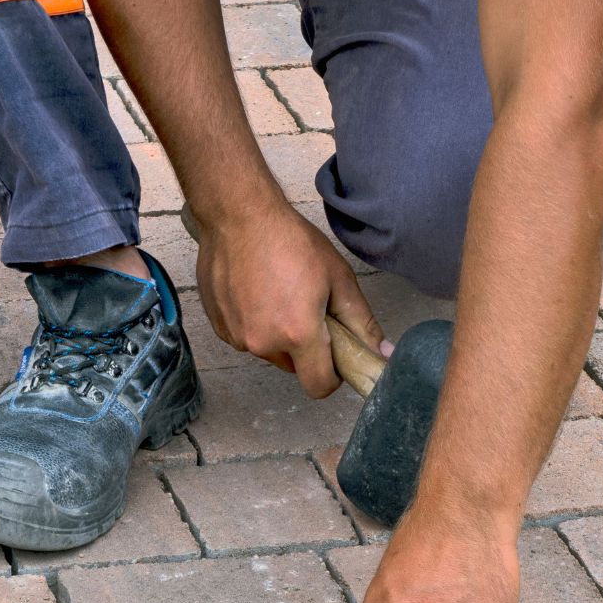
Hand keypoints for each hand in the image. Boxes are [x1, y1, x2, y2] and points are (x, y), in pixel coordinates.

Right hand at [191, 200, 386, 397]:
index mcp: (298, 335)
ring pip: (270, 352)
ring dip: (278, 335)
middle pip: (295, 368)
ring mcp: (237, 336)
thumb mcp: (338, 279)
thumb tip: (383, 353)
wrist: (238, 216)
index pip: (319, 386)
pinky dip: (255, 324)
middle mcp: (264, 343)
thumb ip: (362, 323)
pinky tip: (257, 292)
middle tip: (307, 310)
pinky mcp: (219, 326)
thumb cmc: (291, 242)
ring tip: (280, 295)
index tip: (335, 355)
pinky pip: (246, 337)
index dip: (333, 376)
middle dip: (306, 348)